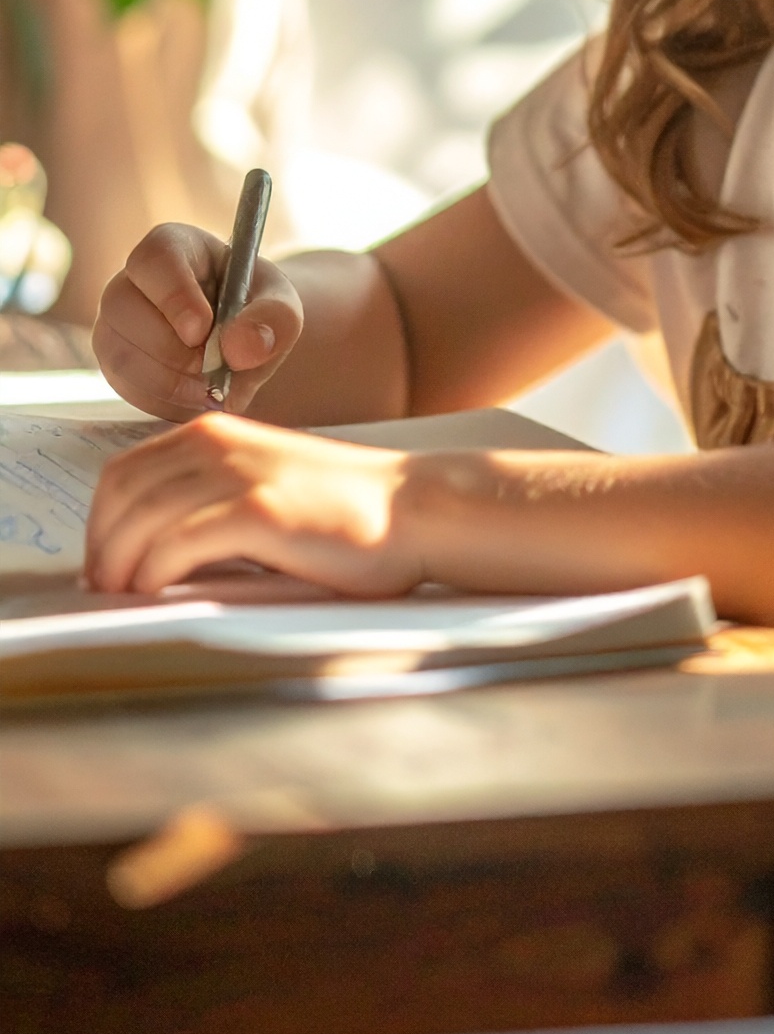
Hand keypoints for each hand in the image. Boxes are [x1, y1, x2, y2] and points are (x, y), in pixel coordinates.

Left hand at [83, 414, 421, 594]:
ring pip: (140, 520)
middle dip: (100, 546)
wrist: (413, 507)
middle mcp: (218, 444)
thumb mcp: (265, 482)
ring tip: (120, 599)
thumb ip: (212, 497)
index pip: (123, 473)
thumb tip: (149, 549)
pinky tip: (154, 592)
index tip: (101, 562)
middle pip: (121, 495)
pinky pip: (176, 544)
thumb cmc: (344, 510)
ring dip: (118, 565)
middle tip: (102, 589)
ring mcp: (238, 475)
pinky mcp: (258, 511)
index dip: (99, 521)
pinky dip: (152, 573)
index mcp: (215, 434)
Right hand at [94, 224, 304, 419]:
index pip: (155, 257)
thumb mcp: (282, 308)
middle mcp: (134, 281)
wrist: (245, 349)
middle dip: (172, 348)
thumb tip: (238, 348)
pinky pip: (127, 387)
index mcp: (176, 247)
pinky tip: (197, 395)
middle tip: (212, 365)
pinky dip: (166, 400)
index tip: (201, 330)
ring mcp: (118, 323)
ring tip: (211, 385)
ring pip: (119, 352)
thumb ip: (272, 319)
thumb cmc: (258, 313)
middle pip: (122, 306)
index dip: (174, 295)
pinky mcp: (117, 364)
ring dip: (169, 380)